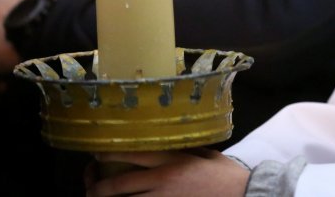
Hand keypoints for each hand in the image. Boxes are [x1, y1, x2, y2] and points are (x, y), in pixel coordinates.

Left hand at [86, 148, 249, 196]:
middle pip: (118, 185)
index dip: (109, 153)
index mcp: (172, 160)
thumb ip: (184, 150)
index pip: (132, 153)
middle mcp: (163, 181)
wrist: (244, 195)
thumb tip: (168, 142)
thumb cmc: (226, 175)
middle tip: (90, 187)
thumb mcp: (206, 154)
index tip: (97, 153)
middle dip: (97, 187)